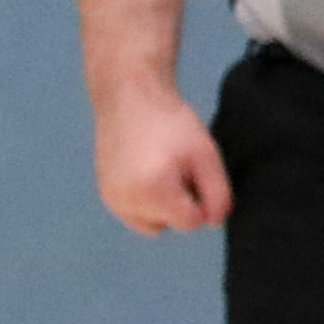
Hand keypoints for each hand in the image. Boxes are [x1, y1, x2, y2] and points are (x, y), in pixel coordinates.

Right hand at [96, 88, 233, 234]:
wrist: (129, 98)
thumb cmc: (172, 123)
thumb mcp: (206, 154)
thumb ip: (218, 194)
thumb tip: (213, 222)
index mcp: (154, 191)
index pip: (191, 222)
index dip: (199, 199)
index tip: (192, 172)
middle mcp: (128, 202)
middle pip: (170, 225)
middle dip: (179, 205)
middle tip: (176, 169)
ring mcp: (113, 201)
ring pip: (151, 225)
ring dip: (161, 208)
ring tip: (160, 173)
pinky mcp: (105, 196)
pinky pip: (134, 215)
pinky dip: (145, 203)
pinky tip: (146, 174)